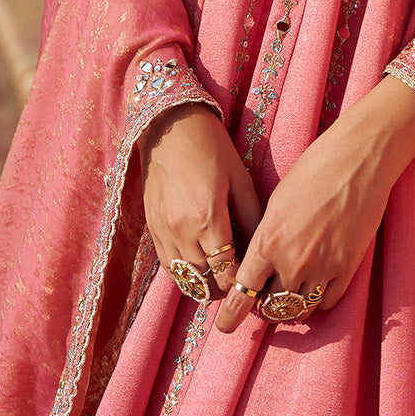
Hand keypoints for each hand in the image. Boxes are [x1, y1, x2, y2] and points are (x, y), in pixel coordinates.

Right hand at [140, 103, 262, 296]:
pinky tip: (200, 268)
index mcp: (208, 218)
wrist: (171, 127)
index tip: (253, 283)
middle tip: (240, 285)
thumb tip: (263, 246)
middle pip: (204, 281)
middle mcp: (181, 230)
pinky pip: (168, 266)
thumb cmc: (212, 147)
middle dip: (223, 288)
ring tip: (221, 281)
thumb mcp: (240, 178)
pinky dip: (184, 274)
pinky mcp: (151, 228)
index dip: (240, 282)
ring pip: (183, 279)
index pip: (225, 270)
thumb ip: (251, 216)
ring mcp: (163, 232)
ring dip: (202, 285)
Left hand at [216, 76, 414, 331]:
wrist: (359, 159)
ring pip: (301, 309)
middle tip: (266, 299)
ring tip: (292, 293)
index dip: (231, 315)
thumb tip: (261, 262)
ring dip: (293, 305)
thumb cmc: (315, 169)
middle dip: (265, 306)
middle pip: (272, 306)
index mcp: (268, 241)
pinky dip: (320, 299)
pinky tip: (317, 286)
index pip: (242, 293)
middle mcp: (293, 261)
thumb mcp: (277, 201)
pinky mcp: (348, 268)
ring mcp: (323, 267)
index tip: (225, 325)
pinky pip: (328, 301)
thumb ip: (266, 237)